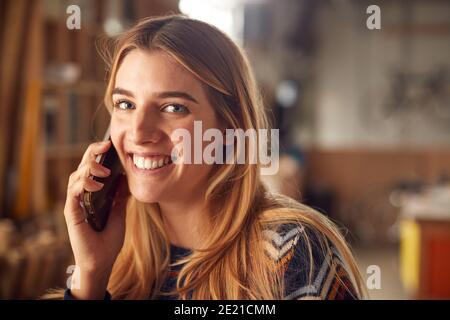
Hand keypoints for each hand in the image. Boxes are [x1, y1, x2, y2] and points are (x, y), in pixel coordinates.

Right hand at [63, 140, 129, 297]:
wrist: (102, 262)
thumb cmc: (108, 240)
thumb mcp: (119, 213)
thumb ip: (119, 196)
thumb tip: (125, 177)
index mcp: (91, 194)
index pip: (91, 168)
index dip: (97, 154)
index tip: (109, 145)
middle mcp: (80, 196)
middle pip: (82, 167)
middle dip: (92, 153)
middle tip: (105, 147)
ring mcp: (75, 203)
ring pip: (75, 176)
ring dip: (89, 169)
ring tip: (104, 171)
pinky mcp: (71, 213)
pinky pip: (73, 193)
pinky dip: (83, 185)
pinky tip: (95, 184)